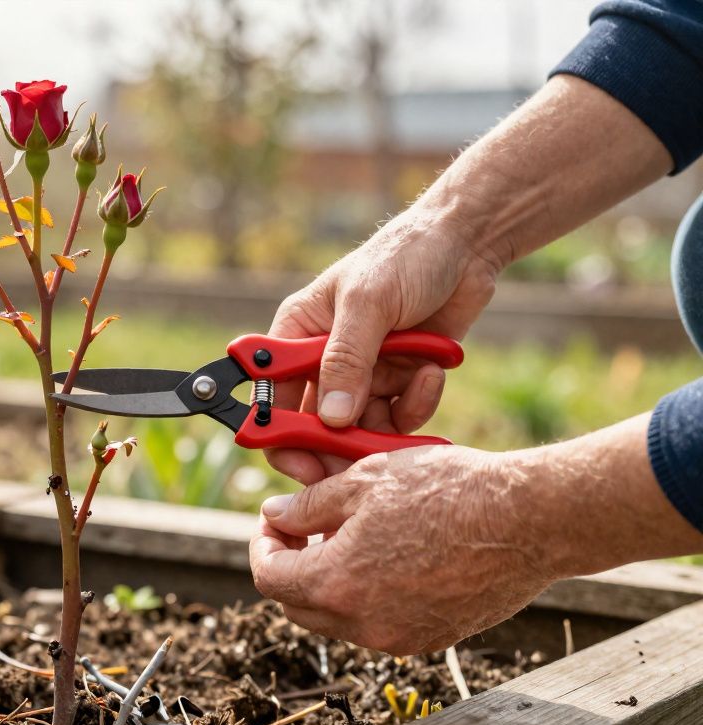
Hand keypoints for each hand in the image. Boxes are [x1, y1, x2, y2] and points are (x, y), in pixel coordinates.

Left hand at [249, 444, 554, 654]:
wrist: (528, 519)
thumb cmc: (448, 492)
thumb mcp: (364, 481)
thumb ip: (308, 505)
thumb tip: (275, 514)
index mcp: (337, 583)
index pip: (270, 577)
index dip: (263, 544)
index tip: (275, 521)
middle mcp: (364, 623)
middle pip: (297, 606)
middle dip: (291, 566)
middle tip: (304, 529)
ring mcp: (400, 637)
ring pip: (337, 619)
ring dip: (329, 582)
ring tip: (349, 536)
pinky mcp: (432, 638)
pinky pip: (378, 623)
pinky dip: (367, 596)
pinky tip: (387, 555)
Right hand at [267, 206, 501, 484]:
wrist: (466, 246)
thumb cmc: (405, 257)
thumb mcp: (368, 303)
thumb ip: (346, 361)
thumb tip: (330, 418)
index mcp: (297, 334)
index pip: (271, 395)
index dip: (279, 433)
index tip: (301, 460)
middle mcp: (324, 359)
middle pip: (315, 425)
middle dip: (339, 443)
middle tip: (362, 462)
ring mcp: (362, 372)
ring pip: (360, 428)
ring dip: (388, 420)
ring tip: (415, 385)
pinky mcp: (398, 380)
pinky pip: (398, 416)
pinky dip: (417, 404)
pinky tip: (433, 371)